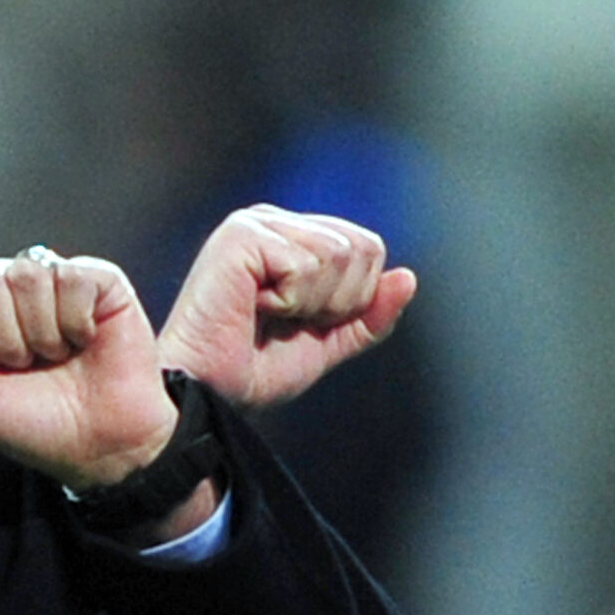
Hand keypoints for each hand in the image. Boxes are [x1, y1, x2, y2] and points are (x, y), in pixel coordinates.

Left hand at [0, 249, 178, 492]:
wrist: (95, 448)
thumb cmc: (28, 423)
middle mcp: (7, 286)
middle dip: (2, 338)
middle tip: (24, 366)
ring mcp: (52, 279)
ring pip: (27, 274)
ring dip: (41, 333)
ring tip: (56, 356)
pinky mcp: (99, 280)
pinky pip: (72, 278)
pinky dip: (76, 322)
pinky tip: (85, 341)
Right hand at [157, 204, 417, 407]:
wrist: (206, 395)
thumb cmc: (250, 370)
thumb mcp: (326, 344)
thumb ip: (368, 314)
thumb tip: (408, 278)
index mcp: (292, 235)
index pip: (368, 250)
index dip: (350, 301)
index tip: (300, 322)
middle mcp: (273, 219)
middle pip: (362, 248)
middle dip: (336, 302)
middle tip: (284, 322)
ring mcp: (255, 223)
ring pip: (339, 255)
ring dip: (311, 303)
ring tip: (266, 315)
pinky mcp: (240, 236)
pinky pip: (307, 265)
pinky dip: (289, 302)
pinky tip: (252, 308)